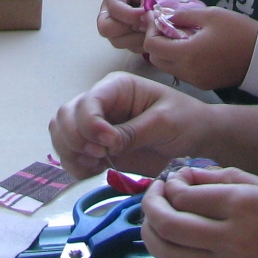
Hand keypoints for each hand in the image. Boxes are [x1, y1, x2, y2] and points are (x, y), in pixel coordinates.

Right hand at [49, 72, 209, 179]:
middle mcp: (101, 104)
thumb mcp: (164, 122)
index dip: (90, 124)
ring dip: (71, 152)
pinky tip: (94, 171)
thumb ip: (134, 132)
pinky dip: (75, 166)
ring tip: (96, 163)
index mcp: (117, 87)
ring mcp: (96, 126)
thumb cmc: (185, 120)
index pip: (87, 101)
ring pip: (62, 134)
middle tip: (100, 155)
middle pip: (66, 116)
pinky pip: (71, 155)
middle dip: (75, 138)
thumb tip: (107, 145)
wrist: (195, 138)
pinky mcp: (97, 148)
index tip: (109, 144)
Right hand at [98, 0, 177, 52]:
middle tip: (147, 25)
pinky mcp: (123, 37)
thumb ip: (148, 1)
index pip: (114, 8)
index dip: (131, 15)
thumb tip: (146, 20)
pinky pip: (129, 47)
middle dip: (128, 29)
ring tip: (153, 31)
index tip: (148, 15)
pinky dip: (142, 45)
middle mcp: (109, 9)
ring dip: (137, 39)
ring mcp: (114, 25)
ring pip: (116, 41)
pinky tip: (153, 36)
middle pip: (106, 27)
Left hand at [141, 6, 257, 90]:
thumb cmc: (238, 31)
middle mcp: (188, 72)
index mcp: (187, 54)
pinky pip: (182, 73)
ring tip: (180, 36)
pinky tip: (192, 47)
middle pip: (156, 60)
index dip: (152, 30)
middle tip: (167, 27)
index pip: (152, 46)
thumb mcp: (210, 15)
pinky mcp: (204, 84)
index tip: (160, 19)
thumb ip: (183, 15)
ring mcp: (196, 81)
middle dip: (156, 42)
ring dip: (167, 53)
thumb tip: (165, 16)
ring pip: (168, 68)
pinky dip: (180, 61)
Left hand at [141, 168, 257, 257]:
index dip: (167, 185)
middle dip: (149, 207)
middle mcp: (230, 237)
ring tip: (154, 219)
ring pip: (168, 253)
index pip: (183, 194)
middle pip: (167, 225)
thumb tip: (188, 176)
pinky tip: (178, 241)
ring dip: (152, 234)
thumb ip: (226, 178)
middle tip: (152, 196)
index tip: (170, 179)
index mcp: (243, 204)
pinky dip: (173, 254)